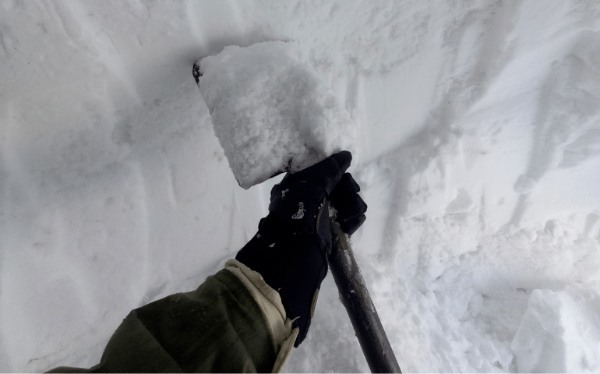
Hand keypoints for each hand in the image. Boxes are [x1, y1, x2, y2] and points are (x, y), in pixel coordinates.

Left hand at [236, 151, 363, 345]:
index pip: (322, 172)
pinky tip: (354, 220)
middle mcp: (306, 200)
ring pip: (344, 204)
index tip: (346, 174)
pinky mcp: (329, 234)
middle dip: (347, 189)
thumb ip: (329, 169)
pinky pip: (346, 221)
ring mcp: (318, 218)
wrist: (295, 253)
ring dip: (352, 204)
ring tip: (352, 212)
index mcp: (296, 186)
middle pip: (336, 187)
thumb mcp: (311, 184)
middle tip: (352, 192)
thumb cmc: (299, 213)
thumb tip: (346, 156)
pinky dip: (352, 219)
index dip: (337, 172)